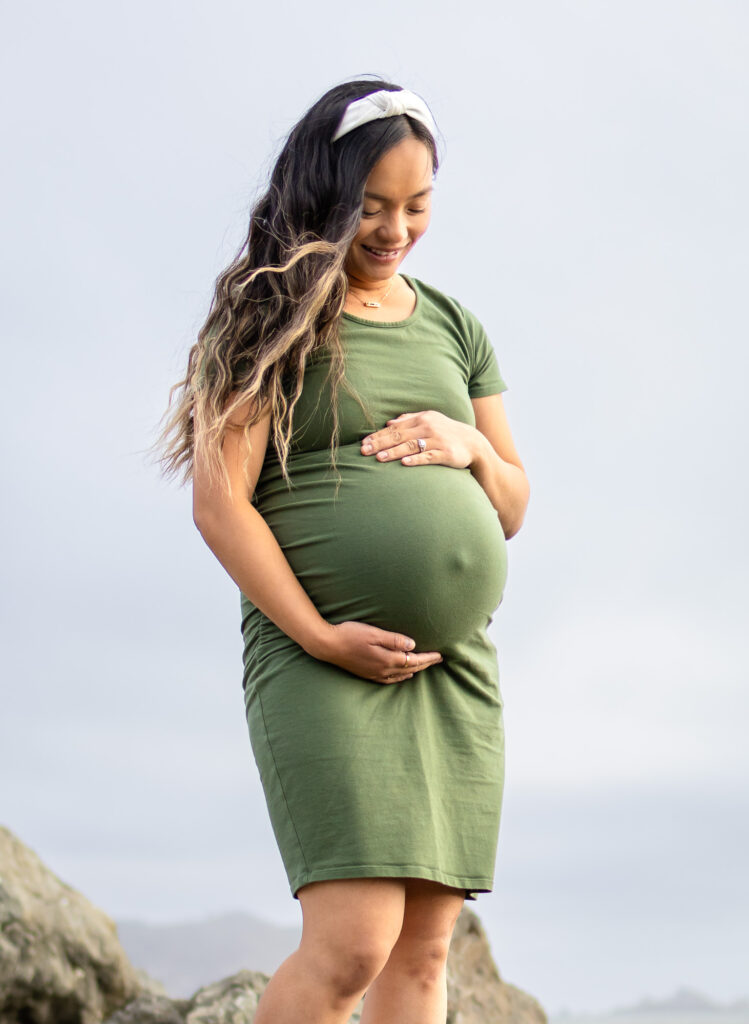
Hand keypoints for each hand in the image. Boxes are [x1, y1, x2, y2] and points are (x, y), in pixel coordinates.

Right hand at [316, 621, 442, 683]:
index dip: (428, 658)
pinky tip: (402, 674)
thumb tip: (413, 645)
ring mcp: (374, 674)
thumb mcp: (374, 633)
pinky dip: (400, 677)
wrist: (328, 645)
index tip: (440, 655)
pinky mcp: (367, 675)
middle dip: (425, 664)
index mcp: (387, 659)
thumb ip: (394, 640)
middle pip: (410, 669)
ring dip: (414, 670)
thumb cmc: (350, 635)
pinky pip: (389, 680)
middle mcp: (383, 670)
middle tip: (438, 659)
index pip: (414, 660)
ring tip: (424, 666)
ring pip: (401, 675)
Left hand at [360, 410, 480, 468]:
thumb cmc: (446, 432)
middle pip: (399, 436)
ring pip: (411, 446)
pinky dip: (416, 460)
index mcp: (421, 419)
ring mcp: (437, 441)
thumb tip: (389, 423)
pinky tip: (404, 463)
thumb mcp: (430, 420)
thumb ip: (409, 420)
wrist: (473, 442)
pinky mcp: (446, 453)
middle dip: (380, 444)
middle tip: (364, 451)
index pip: (395, 428)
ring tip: (379, 458)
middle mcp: (428, 428)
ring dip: (394, 452)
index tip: (363, 443)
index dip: (378, 436)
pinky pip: (428, 457)